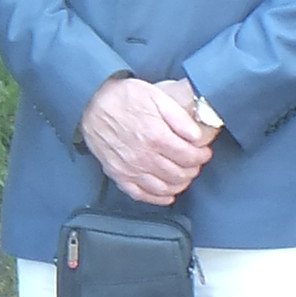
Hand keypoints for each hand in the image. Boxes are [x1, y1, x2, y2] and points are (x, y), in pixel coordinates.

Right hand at [80, 73, 217, 207]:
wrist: (91, 103)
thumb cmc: (122, 98)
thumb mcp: (156, 97)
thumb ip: (179, 117)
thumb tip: (196, 136)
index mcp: (156, 137)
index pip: (189, 157)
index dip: (201, 157)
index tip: (204, 153)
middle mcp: (143, 157)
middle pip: (179, 174)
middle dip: (193, 170)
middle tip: (195, 163)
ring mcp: (130, 169)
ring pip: (164, 188)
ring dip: (179, 185)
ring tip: (183, 176)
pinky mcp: (118, 174)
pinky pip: (140, 194)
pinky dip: (157, 199)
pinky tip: (166, 195)